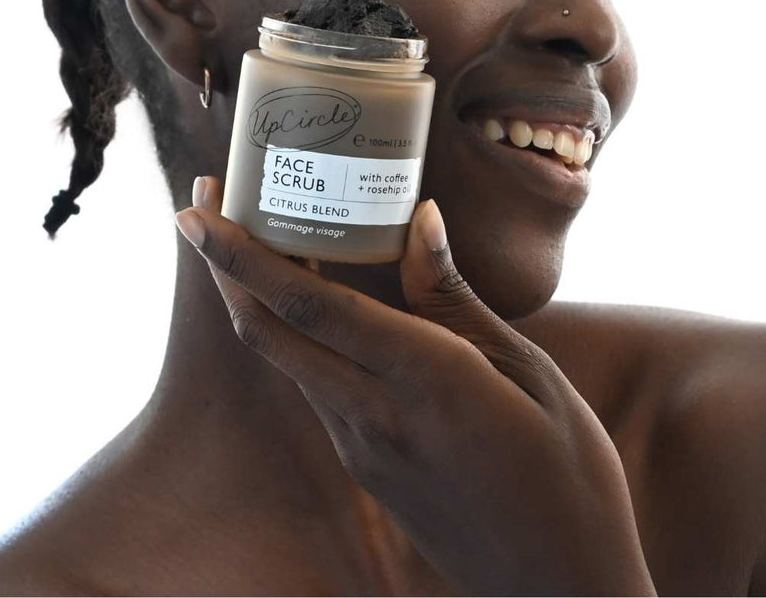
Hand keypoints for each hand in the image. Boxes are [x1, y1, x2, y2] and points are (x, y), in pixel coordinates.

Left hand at [175, 176, 656, 596]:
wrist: (558, 588)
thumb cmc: (567, 475)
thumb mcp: (528, 371)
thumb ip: (457, 299)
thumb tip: (419, 219)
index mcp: (427, 382)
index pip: (312, 306)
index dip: (244, 255)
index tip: (198, 211)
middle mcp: (375, 419)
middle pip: (271, 331)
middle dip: (224, 266)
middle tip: (199, 207)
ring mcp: (363, 451)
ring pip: (288, 359)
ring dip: (254, 298)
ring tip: (255, 236)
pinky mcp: (367, 470)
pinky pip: (317, 386)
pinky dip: (296, 334)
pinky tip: (316, 303)